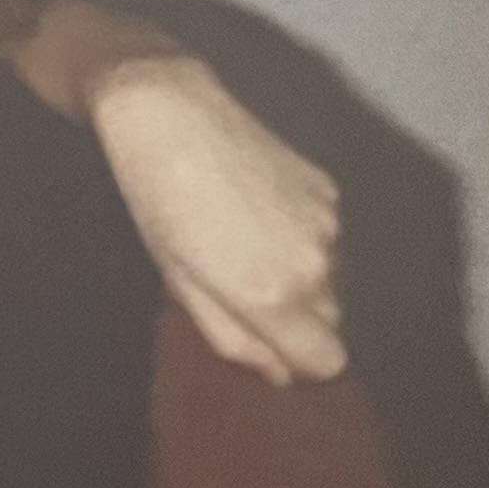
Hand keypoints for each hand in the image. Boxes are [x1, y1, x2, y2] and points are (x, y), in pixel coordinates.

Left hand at [91, 54, 344, 385]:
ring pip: (329, 279)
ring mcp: (328, 223)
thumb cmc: (159, 206)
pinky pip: (326, 238)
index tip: (268, 347)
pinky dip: (300, 239)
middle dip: (294, 321)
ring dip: (296, 277)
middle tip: (239, 291)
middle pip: (329, 322)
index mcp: (273, 295)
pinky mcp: (329, 189)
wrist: (171, 116)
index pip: (327, 362)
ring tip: (240, 244)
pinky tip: (256, 211)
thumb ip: (233, 337)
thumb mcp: (182, 284)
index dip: (299, 362)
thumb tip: (277, 372)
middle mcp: (315, 264)